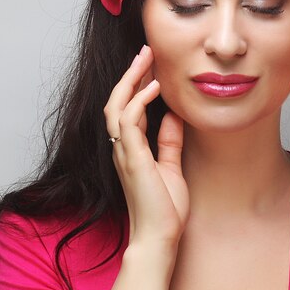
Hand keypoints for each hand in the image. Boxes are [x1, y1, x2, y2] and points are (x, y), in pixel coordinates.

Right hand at [104, 45, 189, 256]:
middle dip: (130, 75)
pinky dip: (139, 101)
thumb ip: (168, 142)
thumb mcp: (170, 167)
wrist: (160, 237)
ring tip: (146, 59)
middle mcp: (122, 148)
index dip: (136, 86)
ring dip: (131, 80)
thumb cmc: (164, 208)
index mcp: (131, 150)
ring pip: (117, 105)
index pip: (127, 109)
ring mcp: (124, 153)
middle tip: (145, 52)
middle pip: (117, 101)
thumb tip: (173, 116)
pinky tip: (154, 87)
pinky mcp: (132, 159)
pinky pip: (128, 121)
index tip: (150, 67)